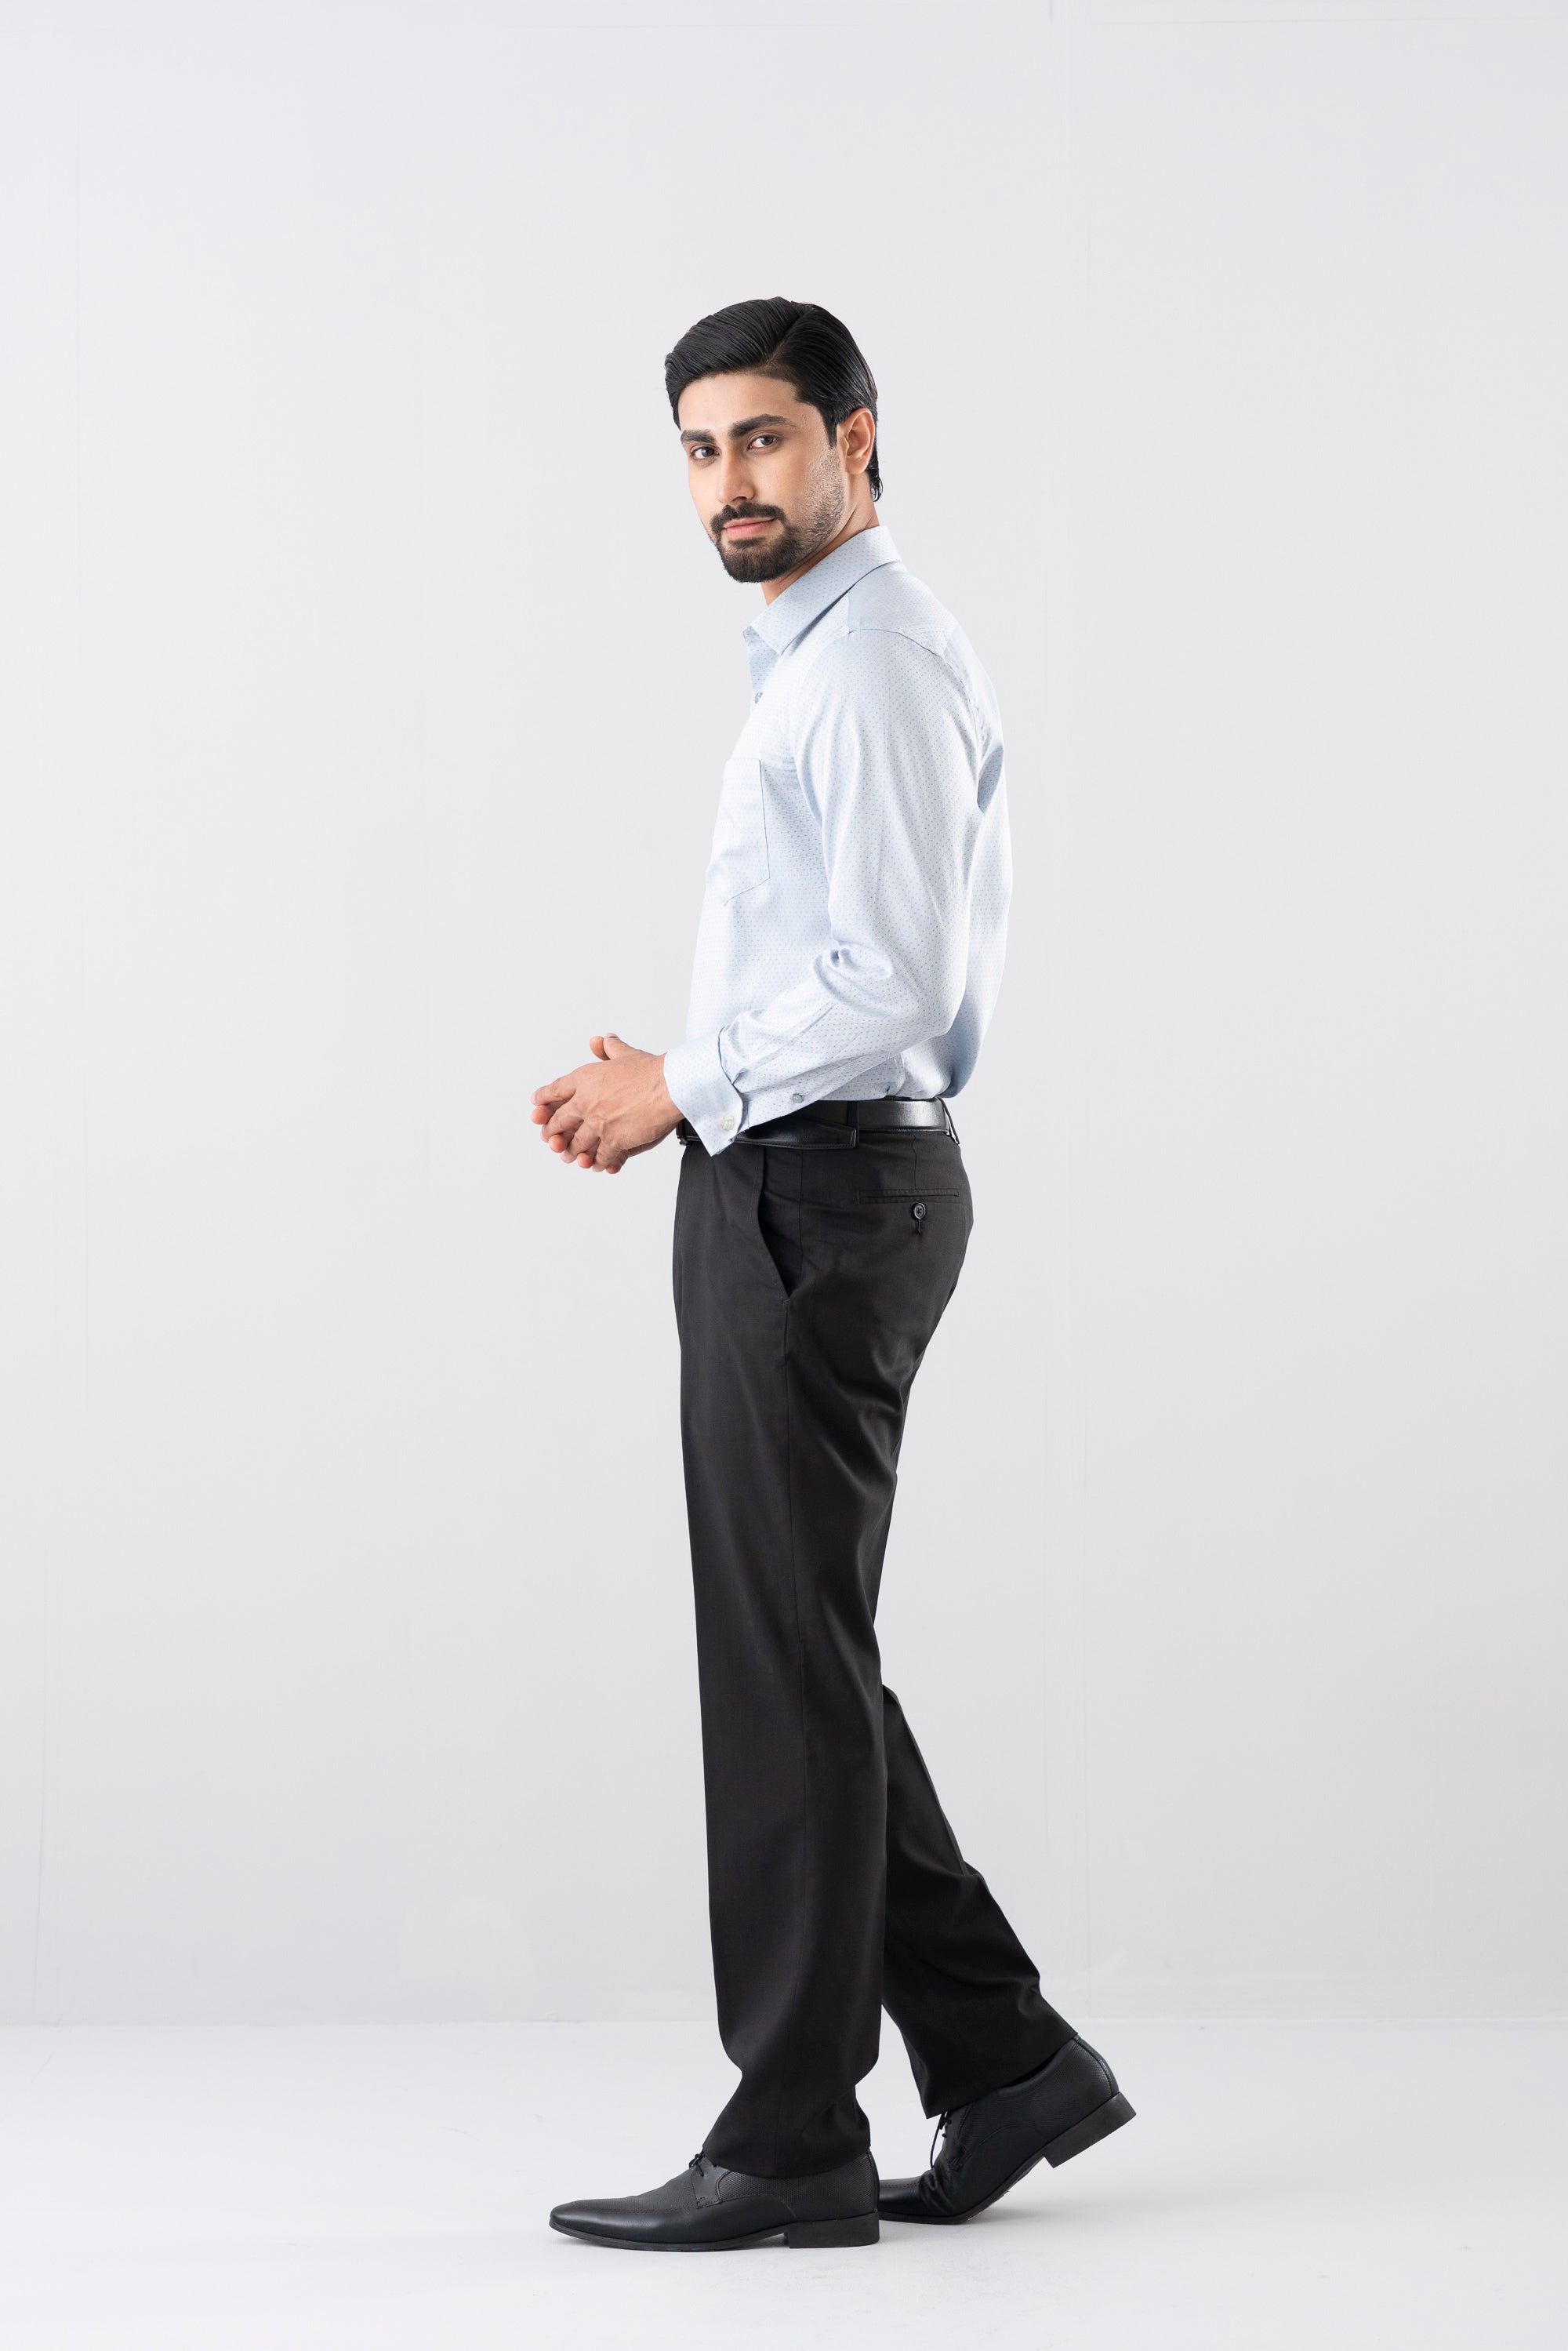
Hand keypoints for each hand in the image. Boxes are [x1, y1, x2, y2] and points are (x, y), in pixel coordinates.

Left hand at [530, 1033, 681, 1172]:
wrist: (669, 1086)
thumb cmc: (651, 1070)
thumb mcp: (626, 1054)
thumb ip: (611, 1048)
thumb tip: (602, 1039)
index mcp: (585, 1078)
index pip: (556, 1089)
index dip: (544, 1097)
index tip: (536, 1104)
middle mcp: (586, 1101)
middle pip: (560, 1120)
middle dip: (552, 1131)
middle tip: (549, 1138)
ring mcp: (598, 1123)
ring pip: (577, 1143)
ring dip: (572, 1151)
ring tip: (569, 1156)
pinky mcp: (613, 1140)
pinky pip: (600, 1156)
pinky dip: (597, 1162)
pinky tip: (596, 1165)